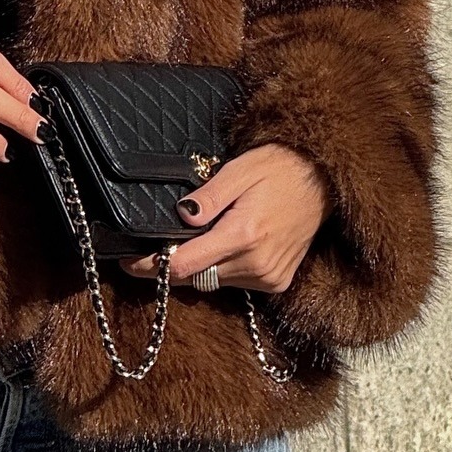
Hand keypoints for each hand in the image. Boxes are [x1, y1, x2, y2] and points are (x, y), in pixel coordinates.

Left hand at [119, 144, 331, 294]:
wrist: (323, 182)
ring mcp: (269, 277)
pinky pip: (235, 282)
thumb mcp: (238, 171)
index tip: (129, 262)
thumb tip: (179, 216)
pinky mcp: (278, 281)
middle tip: (150, 250)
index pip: (184, 266)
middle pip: (196, 278)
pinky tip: (223, 245)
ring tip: (195, 239)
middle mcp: (256, 264)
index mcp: (243, 236)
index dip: (152, 267)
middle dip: (171, 266)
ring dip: (199, 266)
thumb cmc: (278, 168)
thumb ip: (207, 197)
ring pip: (214, 282)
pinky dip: (222, 269)